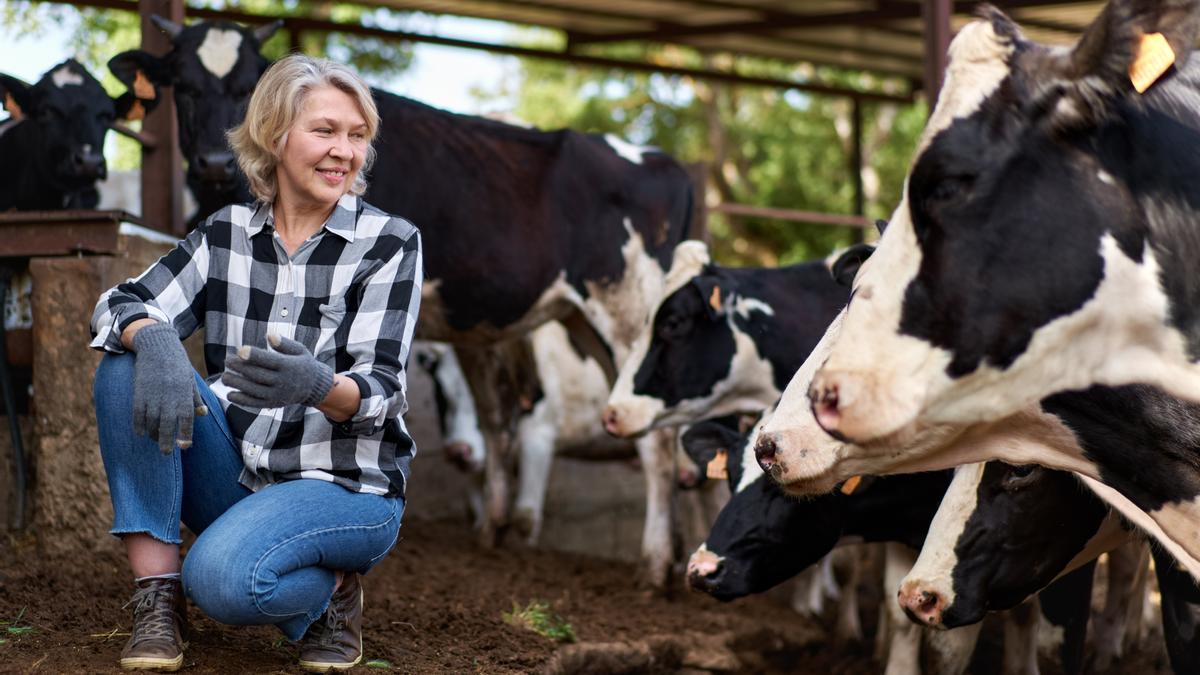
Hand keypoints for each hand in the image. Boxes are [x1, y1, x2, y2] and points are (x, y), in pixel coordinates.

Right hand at [131, 322, 204, 454]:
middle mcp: (168, 398)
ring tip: (155, 440)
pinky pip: (137, 415)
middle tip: (166, 453)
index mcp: (184, 395)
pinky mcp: (138, 393)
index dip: (185, 435)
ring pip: (151, 422)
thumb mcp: (190, 380)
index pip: (186, 420)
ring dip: (152, 434)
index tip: (185, 447)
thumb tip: (203, 415)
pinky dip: (138, 426)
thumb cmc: (177, 365)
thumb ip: (195, 399)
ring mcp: (152, 396)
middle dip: (166, 442)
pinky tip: (141, 432)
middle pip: (166, 426)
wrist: (157, 347)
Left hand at [222, 334, 333, 408]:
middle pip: (258, 375)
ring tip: (225, 376)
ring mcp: (277, 394)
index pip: (270, 361)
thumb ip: (284, 343)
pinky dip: (241, 400)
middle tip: (227, 360)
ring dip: (237, 384)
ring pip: (254, 390)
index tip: (240, 350)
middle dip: (240, 368)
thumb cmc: (302, 364)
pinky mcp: (273, 404)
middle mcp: (283, 382)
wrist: (313, 387)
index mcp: (289, 366)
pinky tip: (230, 394)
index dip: (254, 356)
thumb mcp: (299, 350)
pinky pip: (255, 403)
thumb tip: (269, 335)